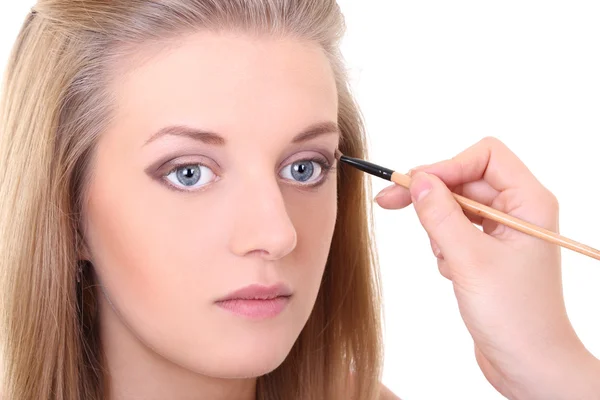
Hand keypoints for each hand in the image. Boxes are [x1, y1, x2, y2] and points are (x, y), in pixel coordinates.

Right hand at [375, 137, 599, 398]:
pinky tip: (454, 275)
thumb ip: (440, 215)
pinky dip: (444, 248)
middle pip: (464, 180)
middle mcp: (517, 211)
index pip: (485, 156)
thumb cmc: (515, 316)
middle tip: (388, 201)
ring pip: (454, 207)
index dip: (447, 165)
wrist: (529, 365)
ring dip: (439, 228)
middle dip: (431, 195)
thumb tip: (416, 179)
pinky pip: (454, 232)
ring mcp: (501, 233)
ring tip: (449, 261)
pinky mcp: (487, 253)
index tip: (414, 184)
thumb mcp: (470, 260)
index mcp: (529, 202)